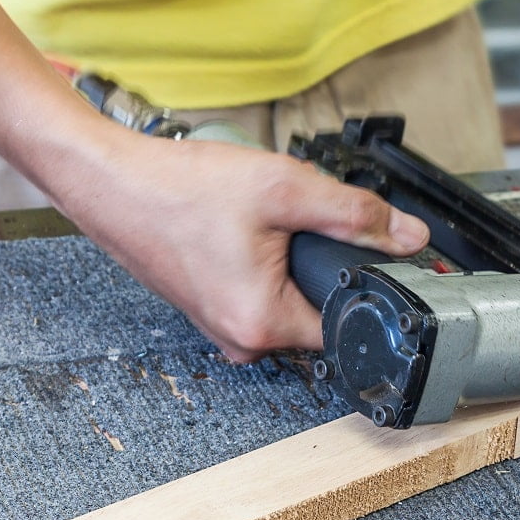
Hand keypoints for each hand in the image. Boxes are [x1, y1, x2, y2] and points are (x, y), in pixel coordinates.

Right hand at [47, 130, 429, 362]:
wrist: (111, 181)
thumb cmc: (178, 188)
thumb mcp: (283, 189)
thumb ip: (355, 215)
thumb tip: (409, 236)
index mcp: (263, 324)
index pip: (348, 320)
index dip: (366, 280)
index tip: (366, 248)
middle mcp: (240, 339)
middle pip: (319, 307)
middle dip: (321, 259)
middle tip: (295, 218)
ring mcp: (221, 325)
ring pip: (288, 294)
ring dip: (289, 256)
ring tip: (259, 217)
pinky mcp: (210, 306)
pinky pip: (259, 288)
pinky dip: (262, 256)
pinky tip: (239, 224)